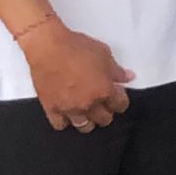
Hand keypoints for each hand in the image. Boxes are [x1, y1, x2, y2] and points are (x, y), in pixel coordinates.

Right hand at [20, 20, 134, 132]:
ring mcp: (69, 108)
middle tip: (103, 104)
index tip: (118, 96)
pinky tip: (67, 113)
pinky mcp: (51, 108)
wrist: (48, 47)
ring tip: (87, 111)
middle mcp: (88, 103)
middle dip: (107, 112)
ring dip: (88, 120)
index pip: (120, 105)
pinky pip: (60, 125)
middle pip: (104, 119)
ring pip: (84, 126)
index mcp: (104, 90)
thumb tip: (127, 77)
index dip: (121, 100)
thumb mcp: (103, 54)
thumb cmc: (75, 47)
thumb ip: (117, 70)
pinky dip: (65, 121)